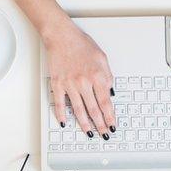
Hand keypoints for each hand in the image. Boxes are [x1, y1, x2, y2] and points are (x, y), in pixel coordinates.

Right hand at [45, 22, 115, 138]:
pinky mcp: (58, 83)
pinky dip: (62, 115)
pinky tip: (65, 122)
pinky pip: (60, 103)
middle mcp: (84, 82)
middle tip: (104, 133)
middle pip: (94, 109)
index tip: (112, 124)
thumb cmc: (81, 44)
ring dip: (85, 124)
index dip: (110, 116)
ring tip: (89, 132)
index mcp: (98, 76)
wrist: (62, 36)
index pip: (106, 102)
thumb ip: (108, 77)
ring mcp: (70, 84)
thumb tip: (110, 93)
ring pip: (78, 110)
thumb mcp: (102, 58)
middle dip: (100, 124)